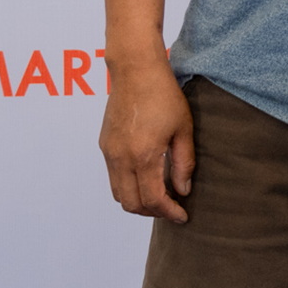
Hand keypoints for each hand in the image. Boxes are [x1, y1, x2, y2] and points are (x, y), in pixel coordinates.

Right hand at [99, 53, 194, 221]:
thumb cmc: (164, 95)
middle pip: (131, 204)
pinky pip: (113, 178)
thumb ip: (184, 163)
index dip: (169, 212)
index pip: (153, 199)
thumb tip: (183, 190)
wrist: (135, 71)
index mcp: (143, 155)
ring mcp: (109, 153)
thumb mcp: (183, 129)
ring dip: (138, 202)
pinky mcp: (104, 146)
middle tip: (172, 208)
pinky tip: (146, 178)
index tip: (182, 216)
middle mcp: (121, 158)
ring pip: (118, 194)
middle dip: (153, 212)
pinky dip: (128, 187)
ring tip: (160, 197)